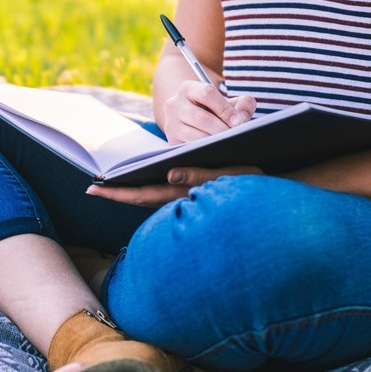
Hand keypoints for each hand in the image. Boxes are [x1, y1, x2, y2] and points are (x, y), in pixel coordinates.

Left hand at [86, 165, 263, 207]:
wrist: (280, 189)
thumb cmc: (256, 179)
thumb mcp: (231, 171)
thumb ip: (199, 174)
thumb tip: (169, 172)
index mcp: (188, 193)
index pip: (144, 195)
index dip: (118, 191)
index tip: (92, 187)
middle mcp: (185, 200)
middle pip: (142, 197)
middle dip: (116, 192)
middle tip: (90, 187)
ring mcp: (190, 199)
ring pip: (153, 196)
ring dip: (133, 190)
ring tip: (112, 182)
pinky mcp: (197, 196)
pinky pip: (168, 193)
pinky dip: (152, 187)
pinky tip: (145, 180)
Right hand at [163, 81, 256, 143]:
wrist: (195, 121)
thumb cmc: (216, 110)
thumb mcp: (230, 102)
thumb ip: (243, 104)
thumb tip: (242, 119)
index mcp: (188, 88)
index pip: (207, 93)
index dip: (225, 109)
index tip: (239, 122)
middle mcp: (174, 104)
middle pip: (201, 117)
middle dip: (222, 129)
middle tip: (236, 136)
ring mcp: (171, 123)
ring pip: (195, 135)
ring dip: (215, 142)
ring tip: (228, 144)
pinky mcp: (172, 140)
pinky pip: (190, 147)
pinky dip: (206, 150)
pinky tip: (217, 150)